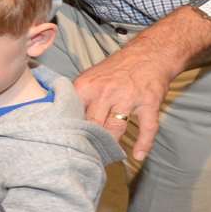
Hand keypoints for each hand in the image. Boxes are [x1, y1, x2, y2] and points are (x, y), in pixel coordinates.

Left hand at [73, 43, 177, 160]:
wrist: (149, 53)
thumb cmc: (116, 69)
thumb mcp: (90, 77)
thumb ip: (77, 97)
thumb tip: (60, 118)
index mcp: (86, 86)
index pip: (73, 113)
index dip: (69, 131)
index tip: (66, 144)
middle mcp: (106, 92)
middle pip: (92, 124)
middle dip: (88, 141)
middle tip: (85, 156)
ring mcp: (128, 97)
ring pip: (115, 127)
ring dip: (111, 144)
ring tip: (106, 158)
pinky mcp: (149, 102)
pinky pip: (147, 127)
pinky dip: (144, 143)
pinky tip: (139, 155)